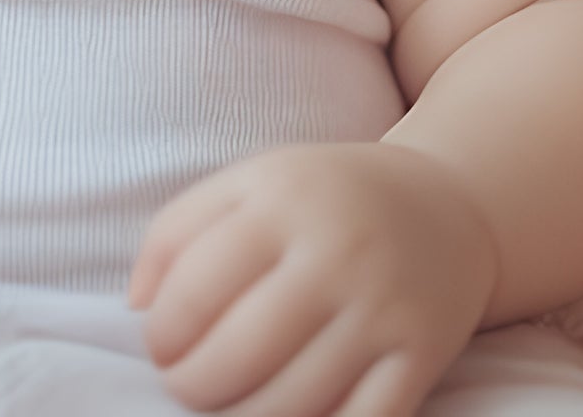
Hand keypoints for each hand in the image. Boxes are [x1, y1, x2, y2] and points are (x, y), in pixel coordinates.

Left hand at [129, 143, 496, 416]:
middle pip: (237, 358)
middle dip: (193, 388)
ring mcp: (384, 309)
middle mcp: (338, 254)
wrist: (446, 208)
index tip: (163, 347)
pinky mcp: (422, 355)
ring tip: (230, 406)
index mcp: (282, 201)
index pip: (192, 295)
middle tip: (189, 385)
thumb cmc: (322, 202)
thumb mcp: (247, 186)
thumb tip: (136, 309)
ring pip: (292, 406)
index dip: (161, 338)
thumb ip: (174, 234)